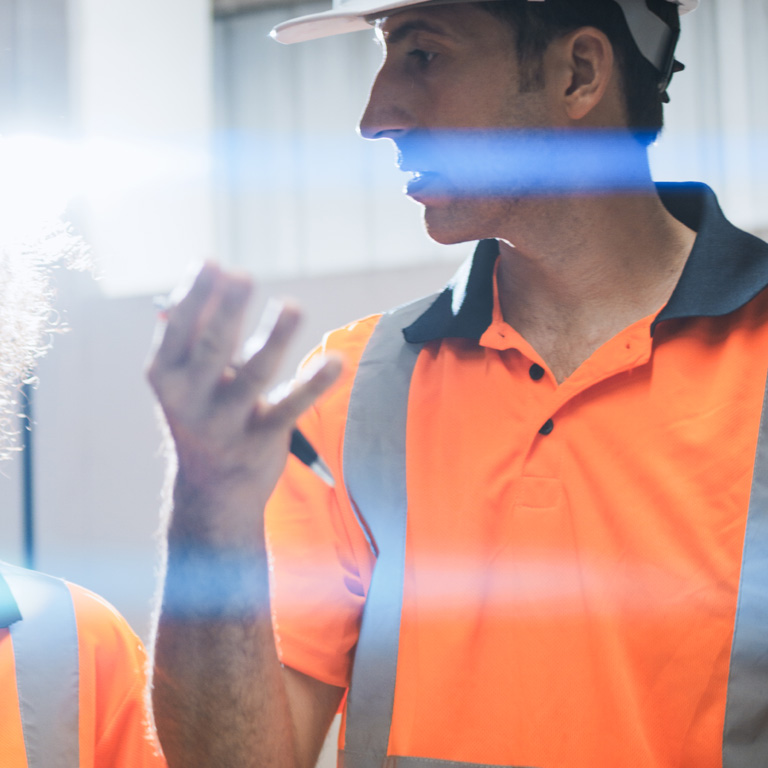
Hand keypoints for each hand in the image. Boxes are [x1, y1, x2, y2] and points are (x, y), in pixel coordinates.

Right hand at [147, 263, 340, 546]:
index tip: (212, 263)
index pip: (176, 328)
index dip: (194, 295)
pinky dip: (314, 384)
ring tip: (292, 306)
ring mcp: (226, 422)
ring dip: (274, 338)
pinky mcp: (261, 440)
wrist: (212, 488)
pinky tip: (335, 362)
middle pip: (212, 348)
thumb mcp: (188, 374)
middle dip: (226, 312)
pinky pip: (291, 407)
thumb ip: (198, 327)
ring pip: (254, 374)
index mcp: (167, 374)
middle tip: (243, 277)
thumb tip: (211, 270)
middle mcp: (191, 399)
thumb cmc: (203, 410)